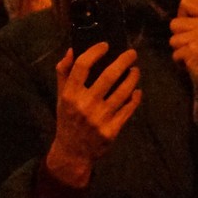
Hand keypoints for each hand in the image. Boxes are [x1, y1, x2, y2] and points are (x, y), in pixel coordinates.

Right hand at [45, 44, 140, 187]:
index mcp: (69, 95)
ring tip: (136, 70)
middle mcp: (84, 105)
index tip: (106, 45)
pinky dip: (136, 97)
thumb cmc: (67, 119)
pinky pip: (129, 108)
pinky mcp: (112, 130)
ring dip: (133, 77)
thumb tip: (71, 50)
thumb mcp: (60, 97)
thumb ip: (64, 73)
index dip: (95, 52)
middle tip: (132, 53)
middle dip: (124, 61)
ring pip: (124, 91)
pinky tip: (137, 90)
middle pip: (109, 76)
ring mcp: (99, 118)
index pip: (82, 66)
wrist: (72, 152)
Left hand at [170, 0, 197, 104]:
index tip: (191, 27)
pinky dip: (181, 62)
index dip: (183, 15)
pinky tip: (192, 64)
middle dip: (180, 37)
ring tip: (194, 55)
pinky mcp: (194, 51)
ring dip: (180, 50)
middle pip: (175, 23)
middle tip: (194, 45)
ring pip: (173, 40)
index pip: (186, 2)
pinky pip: (175, 54)